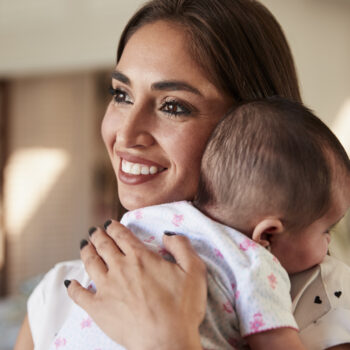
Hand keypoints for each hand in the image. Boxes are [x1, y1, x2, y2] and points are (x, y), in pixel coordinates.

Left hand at [66, 220, 206, 349]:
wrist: (167, 342)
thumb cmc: (183, 308)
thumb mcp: (194, 271)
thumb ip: (181, 246)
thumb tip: (168, 234)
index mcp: (140, 257)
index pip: (122, 235)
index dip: (114, 226)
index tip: (109, 223)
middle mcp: (120, 268)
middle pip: (103, 245)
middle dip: (98, 235)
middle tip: (95, 231)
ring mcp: (106, 288)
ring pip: (90, 263)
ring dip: (86, 251)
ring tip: (84, 246)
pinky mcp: (98, 309)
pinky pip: (79, 294)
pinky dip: (73, 286)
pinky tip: (71, 282)